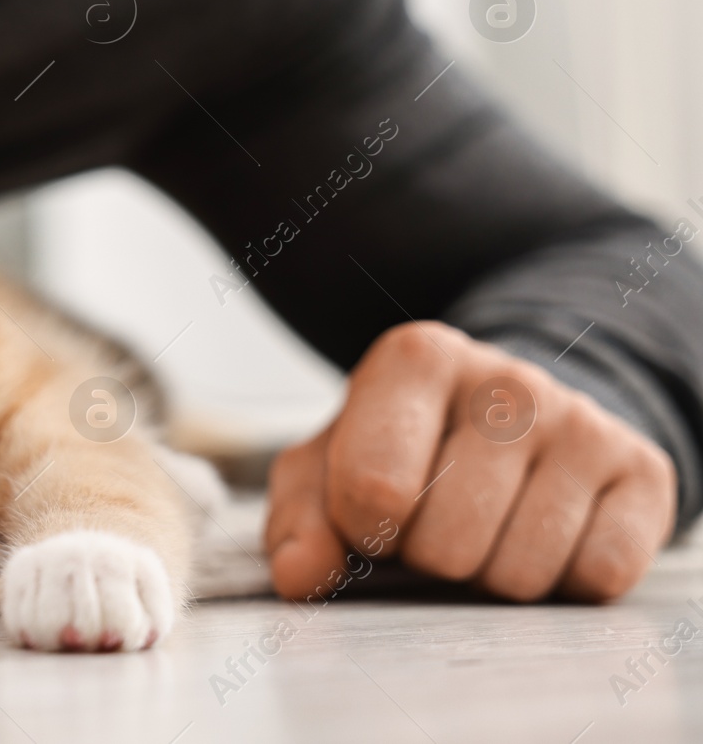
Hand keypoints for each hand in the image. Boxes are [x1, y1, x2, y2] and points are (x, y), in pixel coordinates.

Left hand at [265, 321, 675, 602]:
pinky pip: (596, 577)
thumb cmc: (400, 451)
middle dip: (429, 556)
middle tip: (435, 522)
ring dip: (490, 575)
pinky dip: (562, 583)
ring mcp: (583, 421)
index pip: (374, 487)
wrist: (511, 421)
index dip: (363, 528)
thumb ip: (298, 521)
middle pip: (448, 543)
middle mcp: (507, 379)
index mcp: (416, 358)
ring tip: (485, 527)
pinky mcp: (643, 470)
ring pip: (521, 569)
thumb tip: (300, 577)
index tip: (372, 514)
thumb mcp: (326, 471)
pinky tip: (543, 536)